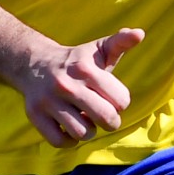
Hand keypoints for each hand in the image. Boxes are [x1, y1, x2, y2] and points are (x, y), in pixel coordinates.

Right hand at [17, 29, 143, 147]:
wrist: (34, 64)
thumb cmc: (77, 61)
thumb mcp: (99, 49)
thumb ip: (121, 42)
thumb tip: (140, 33)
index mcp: (85, 69)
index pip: (121, 100)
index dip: (121, 103)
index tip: (112, 99)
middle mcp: (66, 84)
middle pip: (105, 118)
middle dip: (111, 121)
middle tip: (105, 117)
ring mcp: (49, 101)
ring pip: (82, 132)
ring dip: (89, 131)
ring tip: (85, 121)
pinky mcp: (35, 115)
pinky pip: (59, 141)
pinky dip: (68, 141)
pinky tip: (70, 129)